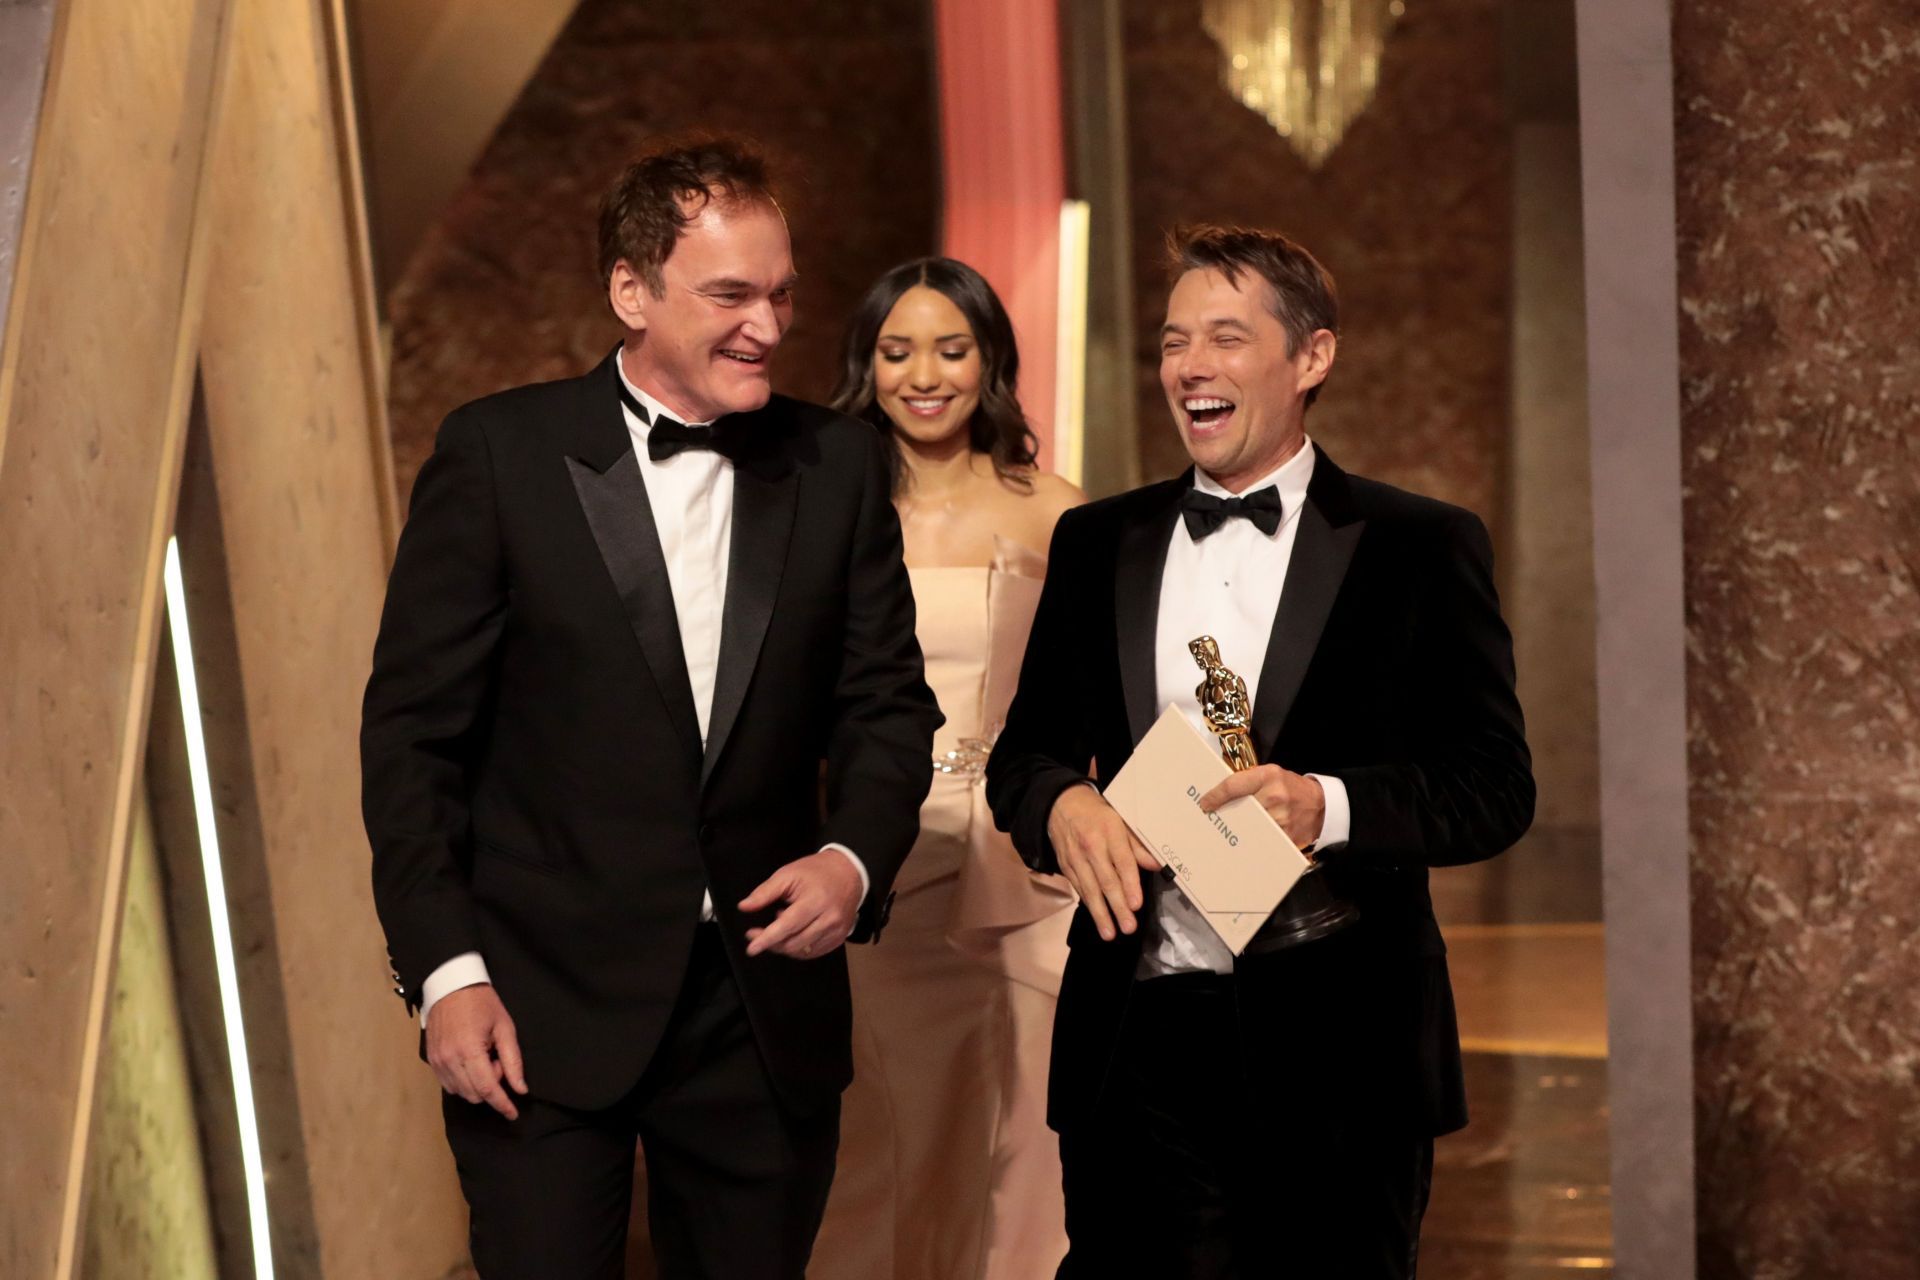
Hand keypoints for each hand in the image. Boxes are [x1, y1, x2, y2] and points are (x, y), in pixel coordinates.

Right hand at [426, 983, 527, 1118]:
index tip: (513, 1114)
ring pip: (461, 1092)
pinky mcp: (431, 1060)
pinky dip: (464, 1081)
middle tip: (497, 1061)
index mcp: (469, 1050)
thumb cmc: (481, 1003)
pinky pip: (449, 1085)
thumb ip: (513, 1061)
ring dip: (477, 1084)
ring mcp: (437, 1061)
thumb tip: (520, 1089)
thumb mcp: (505, 1027)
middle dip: (491, 1086)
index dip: (502, 1105)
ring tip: (483, 1057)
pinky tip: (471, 1062)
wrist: (451, 986)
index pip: (487, 1089)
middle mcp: (449, 1060)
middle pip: (474, 1095)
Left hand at [740, 849, 862, 958]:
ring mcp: (836, 931)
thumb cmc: (816, 872)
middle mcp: (829, 919)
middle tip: (758, 933)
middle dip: (771, 942)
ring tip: (782, 924)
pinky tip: (795, 932)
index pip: (787, 926)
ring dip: (784, 944)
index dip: (767, 939)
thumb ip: (765, 892)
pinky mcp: (839, 938)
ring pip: (802, 951)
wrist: (848, 872)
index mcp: (815, 901)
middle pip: (794, 943)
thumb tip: (744, 907)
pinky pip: (813, 952)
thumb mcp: (787, 874)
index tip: (751, 948)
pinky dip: (798, 947)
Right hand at [1046, 784, 1161, 941]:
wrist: (1062, 804)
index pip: (1122, 862)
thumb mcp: (1121, 820)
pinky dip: (1089, 904)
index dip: (1130, 885)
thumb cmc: (1098, 814)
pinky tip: (1098, 919)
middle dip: (1117, 907)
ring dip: (1101, 914)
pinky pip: (1079, 888)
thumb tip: (1156, 864)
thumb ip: (1138, 844)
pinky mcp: (1066, 866)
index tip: (1136, 904)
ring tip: (1110, 933)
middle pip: (1106, 881)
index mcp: (1109, 832)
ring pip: (1090, 890)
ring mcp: (1076, 858)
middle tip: (1128, 927)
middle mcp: (1091, 846)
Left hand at [1196, 766, 1324, 849]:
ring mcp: (1281, 818)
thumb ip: (1249, 780)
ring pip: (1248, 827)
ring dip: (1238, 829)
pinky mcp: (1286, 836)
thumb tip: (1220, 793)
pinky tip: (1249, 841)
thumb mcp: (1271, 774)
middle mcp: (1274, 796)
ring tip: (1232, 830)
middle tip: (1214, 819)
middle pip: (1239, 809)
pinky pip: (1262, 840)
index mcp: (1268, 776)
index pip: (1233, 785)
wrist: (1320, 805)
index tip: (1205, 804)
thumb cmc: (1292, 788)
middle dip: (1226, 814)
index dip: (1215, 795)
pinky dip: (1253, 841)